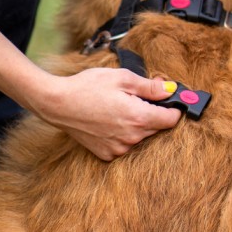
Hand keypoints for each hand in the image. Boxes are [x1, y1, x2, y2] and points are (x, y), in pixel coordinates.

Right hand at [32, 68, 181, 160]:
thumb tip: (171, 90)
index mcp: (139, 118)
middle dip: (152, 112)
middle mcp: (132, 138)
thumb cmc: (88, 86)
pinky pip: (124, 144)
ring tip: (118, 108)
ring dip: (136, 124)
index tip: (169, 100)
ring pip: (140, 136)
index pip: (171, 119)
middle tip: (135, 97)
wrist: (58, 104)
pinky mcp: (106, 154)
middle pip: (156, 127)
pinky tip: (109, 121)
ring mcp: (119, 148)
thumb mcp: (122, 78)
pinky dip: (122, 134)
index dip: (173, 107)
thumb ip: (150, 86)